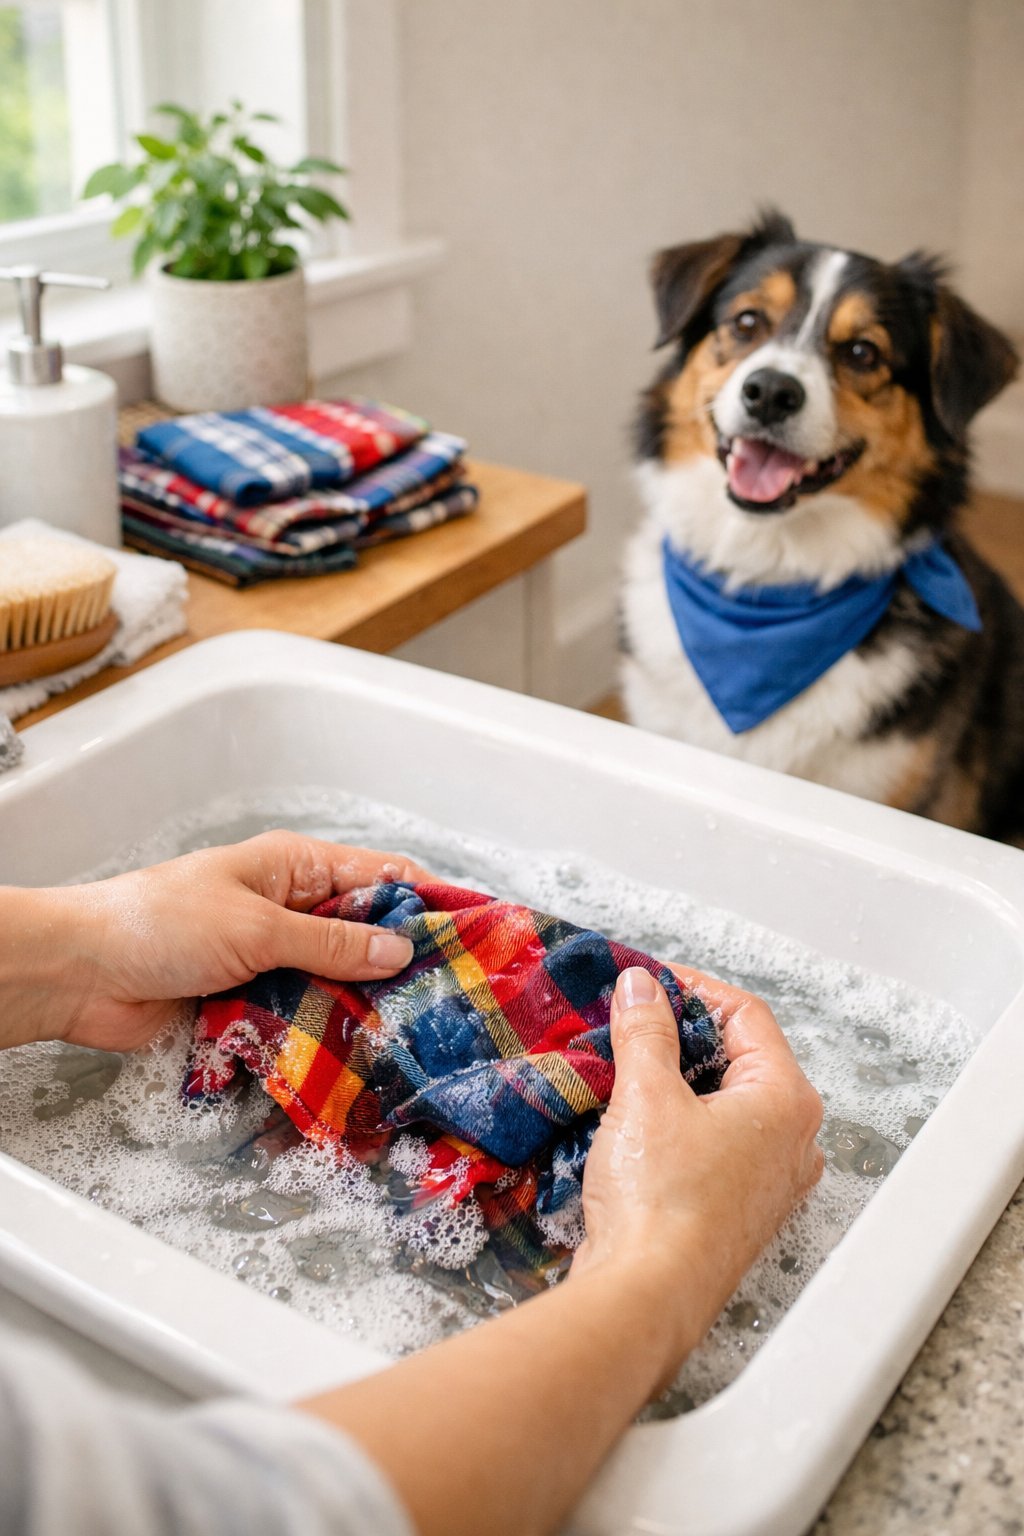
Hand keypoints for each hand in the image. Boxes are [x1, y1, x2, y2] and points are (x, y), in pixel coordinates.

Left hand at [1, 831, 427, 1053]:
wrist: (82, 975)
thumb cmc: (160, 924)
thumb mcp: (257, 927)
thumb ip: (330, 942)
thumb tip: (398, 949)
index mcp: (293, 867)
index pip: (379, 874)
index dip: (426, 899)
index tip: (471, 931)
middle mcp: (288, 908)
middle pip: (364, 932)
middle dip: (402, 961)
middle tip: (452, 996)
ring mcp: (270, 956)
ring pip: (338, 979)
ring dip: (365, 1004)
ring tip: (416, 1033)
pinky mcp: (251, 1000)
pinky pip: (304, 1015)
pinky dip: (327, 1032)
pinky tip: (360, 1055)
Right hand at [574, 965, 822, 1384]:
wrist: (648, 1293)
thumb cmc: (662, 1201)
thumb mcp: (646, 1095)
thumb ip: (646, 1031)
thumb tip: (642, 988)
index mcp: (786, 1099)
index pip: (746, 1014)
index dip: (692, 989)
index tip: (647, 984)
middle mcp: (793, 1137)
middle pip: (742, 1056)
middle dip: (685, 1034)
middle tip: (634, 1022)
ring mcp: (771, 1177)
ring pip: (729, 1101)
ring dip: (681, 1079)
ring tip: (630, 1068)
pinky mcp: (742, 1206)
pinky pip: (718, 1142)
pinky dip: (683, 1121)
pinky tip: (640, 1121)